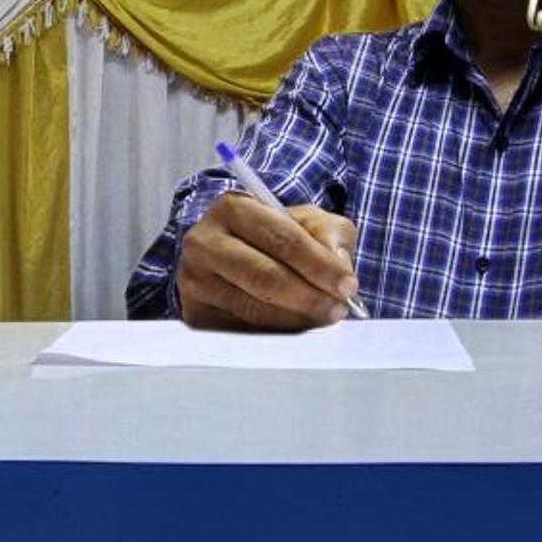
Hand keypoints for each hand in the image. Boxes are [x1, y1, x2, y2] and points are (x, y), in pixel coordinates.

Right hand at [176, 194, 361, 330]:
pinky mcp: (195, 314)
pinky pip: (241, 331)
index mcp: (232, 208)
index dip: (318, 264)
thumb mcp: (308, 222)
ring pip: (253, 309)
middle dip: (309, 296)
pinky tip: (296, 327)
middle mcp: (204, 242)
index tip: (347, 285)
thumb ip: (330, 234)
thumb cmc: (275, 237)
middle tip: (337, 309)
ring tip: (323, 317)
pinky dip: (276, 334)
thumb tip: (338, 265)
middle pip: (263, 276)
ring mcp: (194, 280)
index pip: (281, 238)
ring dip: (296, 319)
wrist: (234, 256)